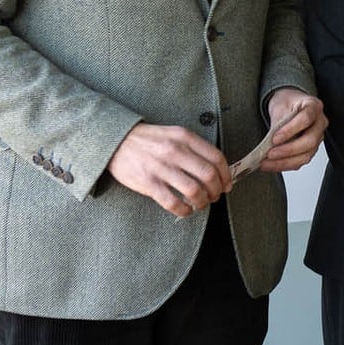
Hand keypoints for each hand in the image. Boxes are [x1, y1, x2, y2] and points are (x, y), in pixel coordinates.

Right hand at [108, 123, 230, 216]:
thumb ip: (194, 147)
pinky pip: (173, 202)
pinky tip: (186, 210)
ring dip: (203, 202)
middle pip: (209, 176)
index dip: (226, 175)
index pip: (216, 158)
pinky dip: (184, 210)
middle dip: (217, 190)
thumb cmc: (149, 140)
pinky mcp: (149, 183)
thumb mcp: (174, 134)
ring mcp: (161, 167)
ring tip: (201, 204)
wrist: (117, 141)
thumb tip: (216, 169)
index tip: (227, 184)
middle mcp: (175, 151)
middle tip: (215, 196)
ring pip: (194, 191)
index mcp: (185, 137)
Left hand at [257, 88, 326, 171]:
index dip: (290, 130)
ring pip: (306, 155)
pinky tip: (271, 164)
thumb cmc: (287, 103)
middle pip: (310, 141)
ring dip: (285, 162)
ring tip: (267, 163)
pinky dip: (284, 165)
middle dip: (288, 150)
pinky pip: (300, 161)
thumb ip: (279, 123)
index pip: (306, 119)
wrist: (289, 106)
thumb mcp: (280, 106)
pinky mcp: (310, 149)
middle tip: (270, 153)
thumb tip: (270, 143)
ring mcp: (317, 137)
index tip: (274, 138)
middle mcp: (320, 123)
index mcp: (314, 106)